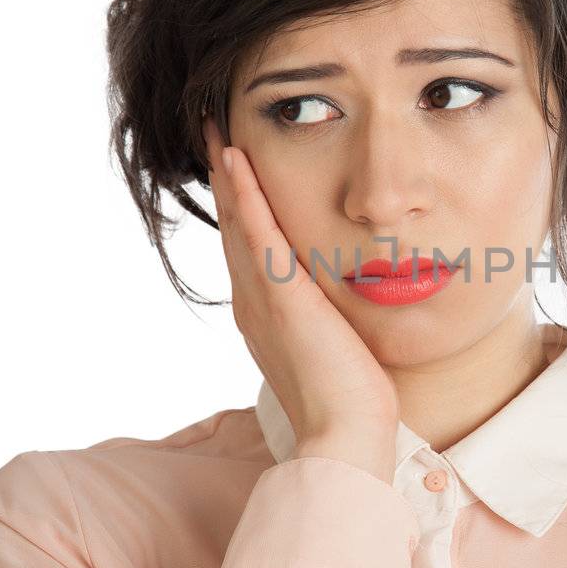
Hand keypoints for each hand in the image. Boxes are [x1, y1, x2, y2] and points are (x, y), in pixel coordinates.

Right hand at [203, 120, 399, 482]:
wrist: (345, 436)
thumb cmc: (350, 401)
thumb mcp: (334, 347)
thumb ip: (328, 319)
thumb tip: (343, 302)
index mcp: (264, 315)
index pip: (247, 248)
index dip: (239, 206)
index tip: (237, 168)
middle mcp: (252, 302)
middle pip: (233, 227)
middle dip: (226, 180)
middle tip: (215, 134)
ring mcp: (261, 298)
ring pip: (237, 222)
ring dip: (227, 174)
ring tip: (218, 131)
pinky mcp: (280, 296)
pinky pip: (257, 233)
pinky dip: (245, 194)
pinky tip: (238, 158)